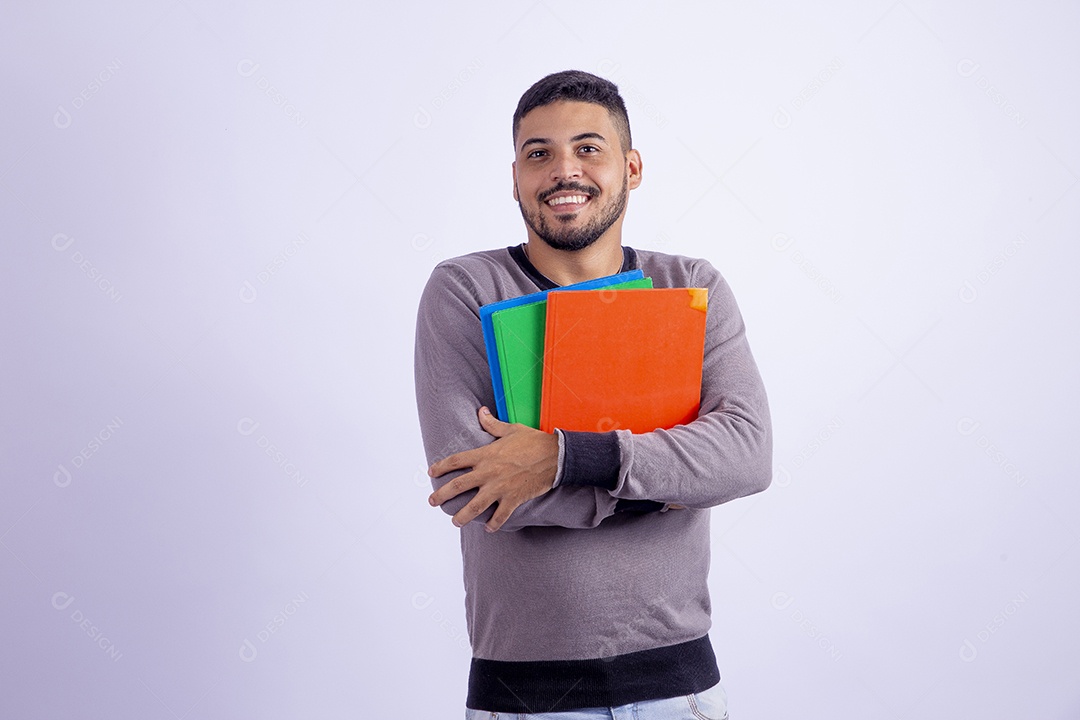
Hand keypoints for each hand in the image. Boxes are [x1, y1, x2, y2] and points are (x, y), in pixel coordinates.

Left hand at [428, 407, 558, 531]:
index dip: (441, 466)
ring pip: (474, 506)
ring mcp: (500, 488)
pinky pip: (499, 516)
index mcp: (485, 455)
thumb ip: (492, 424)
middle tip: (432, 501)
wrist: (555, 456)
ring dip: (462, 516)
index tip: (431, 473)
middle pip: (458, 486)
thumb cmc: (533, 441)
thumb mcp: (511, 429)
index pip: (456, 461)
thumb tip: (481, 411)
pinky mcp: (513, 499)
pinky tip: (488, 528)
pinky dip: (493, 524)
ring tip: (455, 521)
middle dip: (441, 495)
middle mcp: (488, 473)